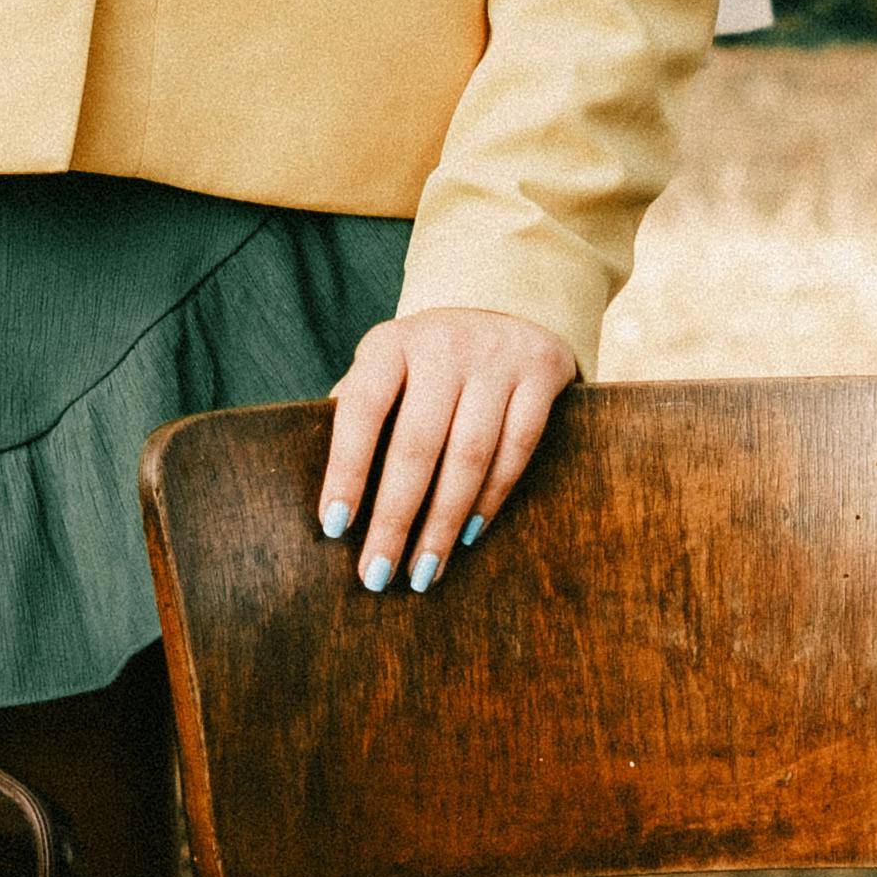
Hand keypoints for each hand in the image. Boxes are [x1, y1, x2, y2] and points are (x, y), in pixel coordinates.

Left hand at [317, 310, 573, 595]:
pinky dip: (492, 497)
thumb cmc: (428, 360)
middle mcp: (444, 344)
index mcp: (391, 343)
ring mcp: (497, 356)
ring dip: (443, 523)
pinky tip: (469, 535)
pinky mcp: (543, 371)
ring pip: (469, 455)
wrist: (508, 301)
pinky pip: (518, 448)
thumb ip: (360, 412)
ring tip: (424, 571)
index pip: (361, 410)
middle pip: (416, 445)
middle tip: (378, 575)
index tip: (334, 528)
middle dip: (395, 518)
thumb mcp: (387, 366)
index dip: (345, 470)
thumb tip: (332, 494)